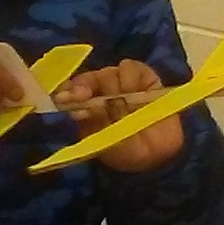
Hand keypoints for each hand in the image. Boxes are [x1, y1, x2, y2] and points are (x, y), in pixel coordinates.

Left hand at [51, 60, 182, 170]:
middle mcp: (102, 92)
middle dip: (85, 87)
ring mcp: (122, 83)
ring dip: (113, 87)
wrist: (159, 156)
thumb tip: (78, 109)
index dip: (67, 90)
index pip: (71, 90)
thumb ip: (94, 124)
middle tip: (85, 97)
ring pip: (109, 73)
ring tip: (124, 104)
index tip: (64, 97)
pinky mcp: (143, 78)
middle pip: (89, 79)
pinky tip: (137, 92)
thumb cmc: (127, 152)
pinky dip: (131, 78)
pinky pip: (131, 68)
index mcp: (87, 107)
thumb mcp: (106, 143)